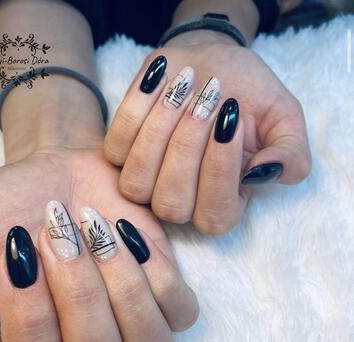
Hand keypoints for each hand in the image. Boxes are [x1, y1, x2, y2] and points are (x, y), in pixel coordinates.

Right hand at [0, 146, 198, 341]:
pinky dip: (155, 269)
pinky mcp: (168, 298)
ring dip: (122, 285)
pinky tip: (124, 231)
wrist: (57, 178)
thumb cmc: (11, 215)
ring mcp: (135, 330)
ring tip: (93, 228)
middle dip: (79, 295)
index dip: (30, 320)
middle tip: (58, 233)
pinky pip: (181, 311)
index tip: (19, 253)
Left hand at [104, 34, 310, 234]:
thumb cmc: (247, 95)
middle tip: (210, 97)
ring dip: (159, 131)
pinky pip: (114, 148)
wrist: (211, 66)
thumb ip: (290, 152)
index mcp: (221, 203)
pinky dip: (135, 111)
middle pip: (171, 203)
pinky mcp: (119, 154)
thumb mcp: (283, 119)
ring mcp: (144, 182)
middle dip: (188, 148)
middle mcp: (179, 201)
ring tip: (185, 85)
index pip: (214, 214)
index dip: (219, 173)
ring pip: (136, 183)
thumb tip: (265, 171)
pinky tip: (160, 80)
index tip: (232, 119)